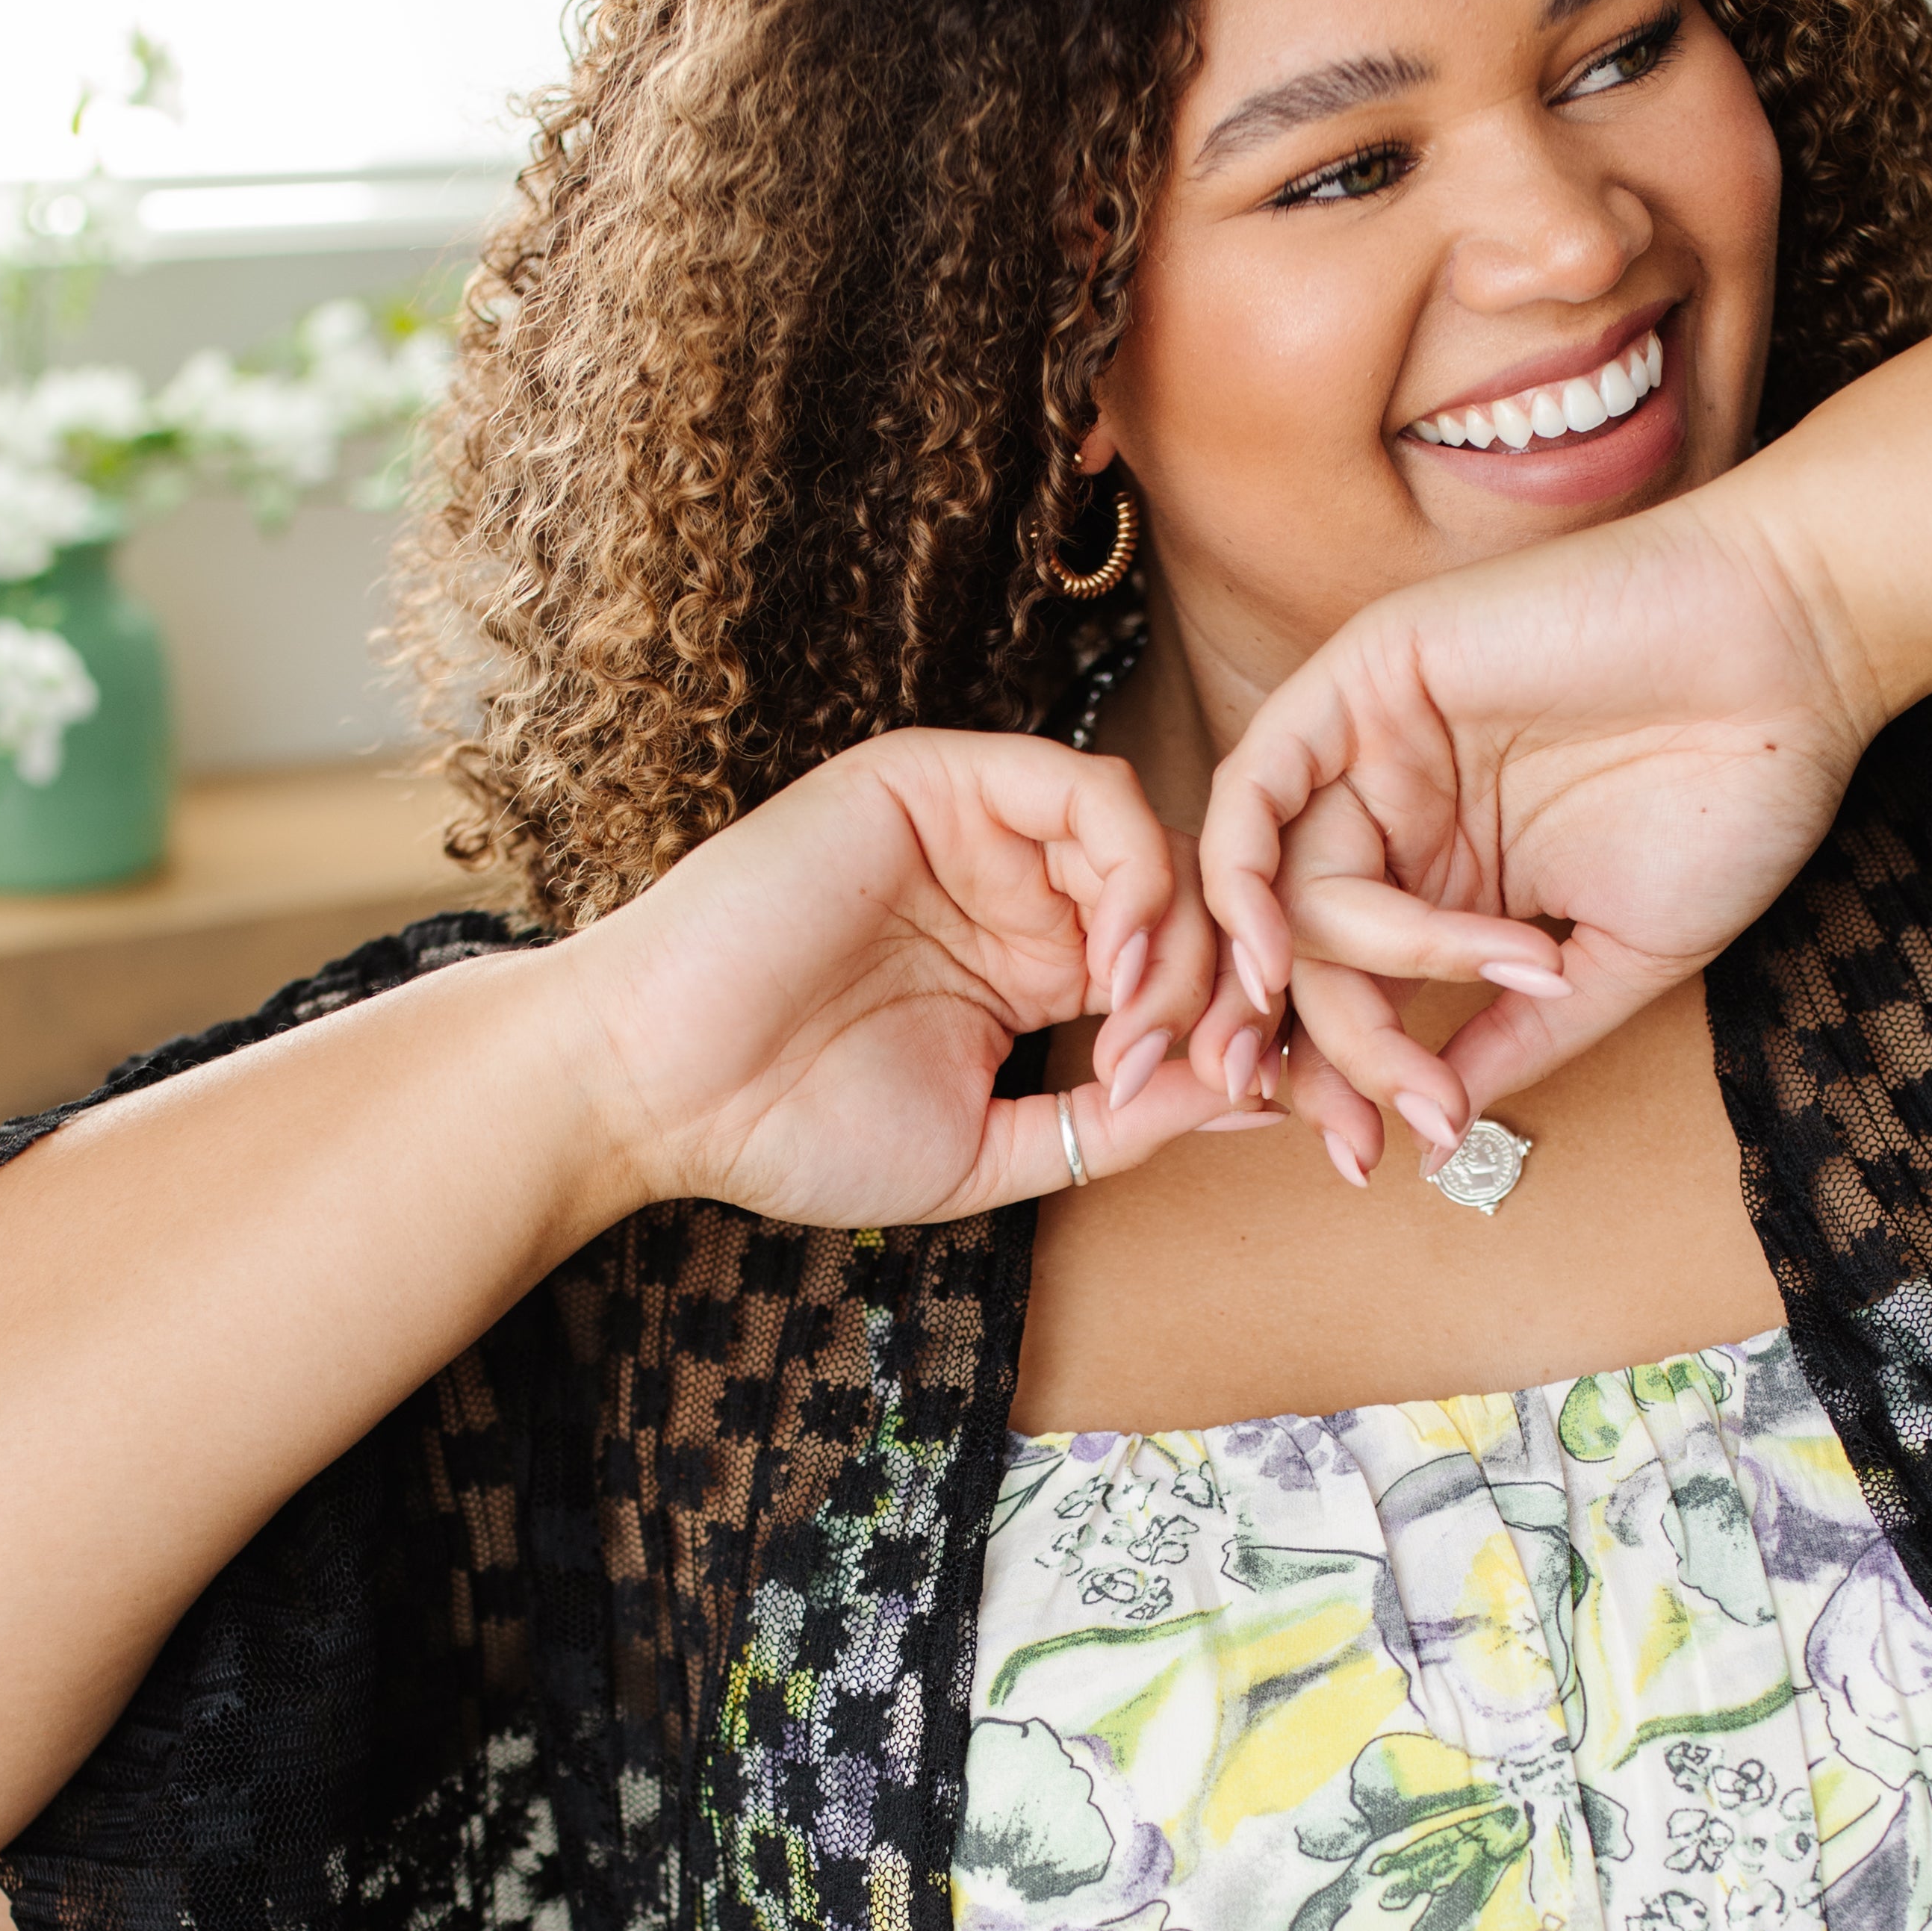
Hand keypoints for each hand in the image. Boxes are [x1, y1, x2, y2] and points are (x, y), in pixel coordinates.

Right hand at [549, 725, 1291, 1224]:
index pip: (1178, 971)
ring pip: (1152, 844)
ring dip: (1185, 937)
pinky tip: (1118, 959)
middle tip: (1232, 1064)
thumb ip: (1119, 1122)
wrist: (658, 1087)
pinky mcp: (938, 780)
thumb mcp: (993, 1150)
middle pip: (1189, 902)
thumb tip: (1258, 1094)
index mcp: (1031, 969)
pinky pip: (1084, 789)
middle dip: (1233, 985)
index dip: (1239, 1026)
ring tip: (1149, 1028)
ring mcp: (980, 832)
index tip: (1273, 1097)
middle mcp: (1018, 891)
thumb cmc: (795, 1130)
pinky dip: (1134, 869)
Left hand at [1193, 491, 1885, 1142]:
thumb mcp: (1615, 957)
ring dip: (1326, 978)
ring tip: (1400, 1027)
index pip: (1353, 991)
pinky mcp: (1366, 677)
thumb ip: (1517, 1037)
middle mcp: (1398, 814)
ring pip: (1283, 887)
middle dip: (1322, 1052)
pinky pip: (1255, 784)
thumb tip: (1436, 1134)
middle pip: (1304, 952)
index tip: (1362, 1159)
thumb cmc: (1732, 795)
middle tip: (1369, 1121)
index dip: (1343, 1081)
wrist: (1794, 655)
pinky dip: (1243, 878)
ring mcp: (1377, 746)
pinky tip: (1276, 958)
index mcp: (1448, 879)